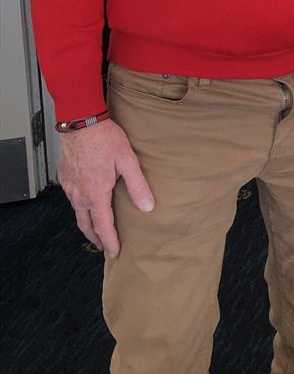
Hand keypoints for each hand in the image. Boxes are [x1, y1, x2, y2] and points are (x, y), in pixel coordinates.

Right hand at [58, 118, 153, 257]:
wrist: (81, 121)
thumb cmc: (105, 138)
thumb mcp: (127, 161)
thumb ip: (137, 185)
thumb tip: (148, 206)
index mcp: (96, 194)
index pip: (103, 226)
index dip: (110, 241)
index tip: (115, 252)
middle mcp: (79, 194)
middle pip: (86, 224)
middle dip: (96, 237)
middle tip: (105, 245)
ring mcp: (70, 186)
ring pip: (77, 212)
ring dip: (87, 223)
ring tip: (97, 227)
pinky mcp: (65, 177)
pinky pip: (71, 198)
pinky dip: (80, 207)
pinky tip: (87, 202)